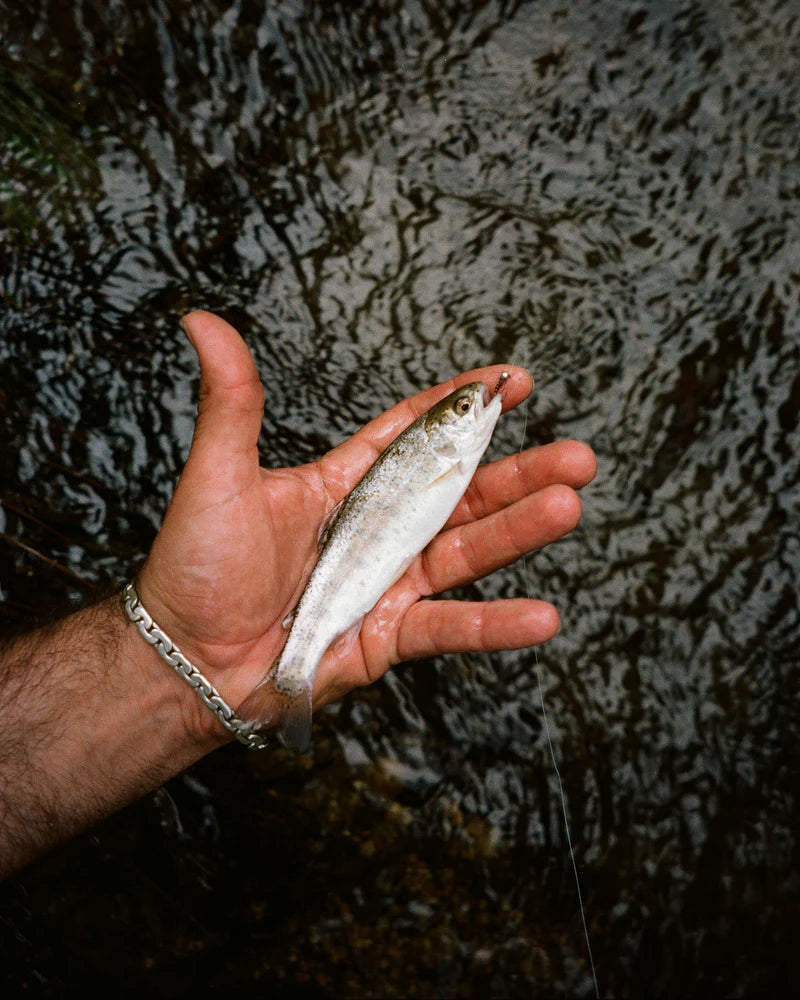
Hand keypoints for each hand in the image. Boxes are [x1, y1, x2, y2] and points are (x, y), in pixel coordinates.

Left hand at [138, 311, 596, 742]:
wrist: (185, 660)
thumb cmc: (195, 566)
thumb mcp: (218, 475)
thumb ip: (232, 402)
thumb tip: (202, 322)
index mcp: (346, 483)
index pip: (416, 433)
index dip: (463, 406)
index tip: (512, 380)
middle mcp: (377, 528)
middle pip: (461, 492)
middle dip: (519, 472)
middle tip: (578, 454)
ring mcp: (388, 582)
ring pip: (467, 551)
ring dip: (520, 531)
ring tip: (569, 505)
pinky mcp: (388, 636)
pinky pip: (449, 626)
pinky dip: (494, 625)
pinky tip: (542, 616)